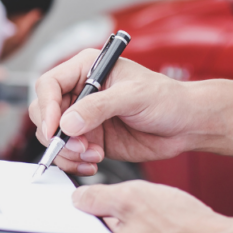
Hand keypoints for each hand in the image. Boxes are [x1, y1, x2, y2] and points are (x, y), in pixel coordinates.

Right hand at [29, 49, 203, 174]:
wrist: (186, 125)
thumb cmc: (166, 99)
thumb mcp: (134, 96)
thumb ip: (99, 107)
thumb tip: (68, 123)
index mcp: (86, 69)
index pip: (49, 85)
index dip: (47, 107)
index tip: (56, 129)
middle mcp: (81, 92)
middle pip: (46, 113)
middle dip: (57, 135)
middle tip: (79, 148)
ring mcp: (84, 117)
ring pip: (54, 137)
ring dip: (67, 152)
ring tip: (92, 156)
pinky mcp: (90, 139)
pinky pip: (68, 153)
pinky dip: (75, 162)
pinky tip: (94, 163)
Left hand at [62, 180, 232, 232]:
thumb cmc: (183, 226)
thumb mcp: (133, 196)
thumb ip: (96, 197)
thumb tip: (76, 200)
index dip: (66, 216)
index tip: (75, 203)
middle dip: (93, 222)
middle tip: (115, 206)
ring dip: (114, 232)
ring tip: (139, 218)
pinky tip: (148, 229)